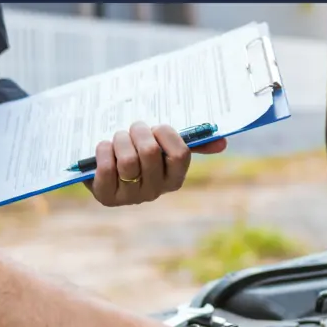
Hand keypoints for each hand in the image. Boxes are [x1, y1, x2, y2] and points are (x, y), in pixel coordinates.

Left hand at [83, 121, 226, 206]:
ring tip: (118, 139)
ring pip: (127, 160)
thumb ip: (191, 143)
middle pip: (150, 152)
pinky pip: (106, 168)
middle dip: (139, 131)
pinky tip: (105, 150)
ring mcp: (131, 197)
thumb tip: (222, 143)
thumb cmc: (139, 152)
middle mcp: (155, 192)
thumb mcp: (163, 146)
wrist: (104, 168)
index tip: (157, 128)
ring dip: (120, 140)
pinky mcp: (107, 197)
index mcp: (174, 179)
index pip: (181, 154)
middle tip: (134, 128)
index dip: (167, 134)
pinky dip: (104, 151)